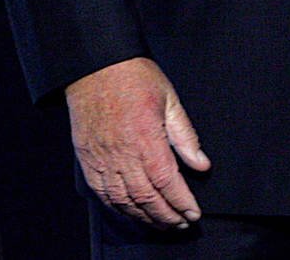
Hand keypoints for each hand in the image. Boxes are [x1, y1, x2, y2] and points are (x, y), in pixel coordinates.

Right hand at [65, 58, 210, 229]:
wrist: (95, 67)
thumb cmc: (133, 78)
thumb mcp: (169, 99)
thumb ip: (185, 135)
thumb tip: (201, 163)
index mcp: (145, 137)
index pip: (166, 181)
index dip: (181, 201)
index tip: (193, 212)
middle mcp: (122, 153)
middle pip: (146, 198)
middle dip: (166, 216)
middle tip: (181, 223)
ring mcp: (102, 159)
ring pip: (124, 201)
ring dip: (144, 217)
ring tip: (162, 223)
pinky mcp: (88, 160)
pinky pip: (103, 194)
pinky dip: (119, 208)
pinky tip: (132, 212)